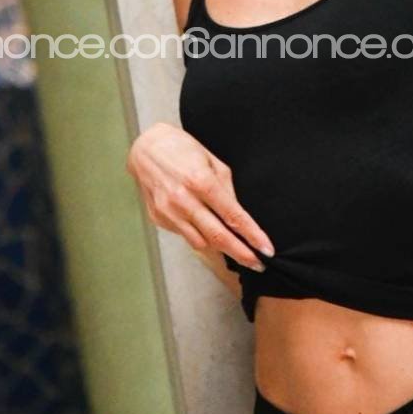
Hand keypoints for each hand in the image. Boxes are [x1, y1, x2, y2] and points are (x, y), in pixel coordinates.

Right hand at [126, 121, 273, 271]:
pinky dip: (198, 235)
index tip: (266, 249)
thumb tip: (239, 217)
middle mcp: (183, 200)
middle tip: (258, 264)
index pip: (233, 216)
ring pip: (201, 242)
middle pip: (218, 236)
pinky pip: (185, 235)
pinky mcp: (159, 218)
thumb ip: (227, 190)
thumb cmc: (182, 150)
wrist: (146, 149)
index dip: (252, 235)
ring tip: (234, 246)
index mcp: (201, 181)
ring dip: (220, 247)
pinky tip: (204, 226)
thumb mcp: (213, 162)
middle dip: (241, 254)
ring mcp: (168, 212)